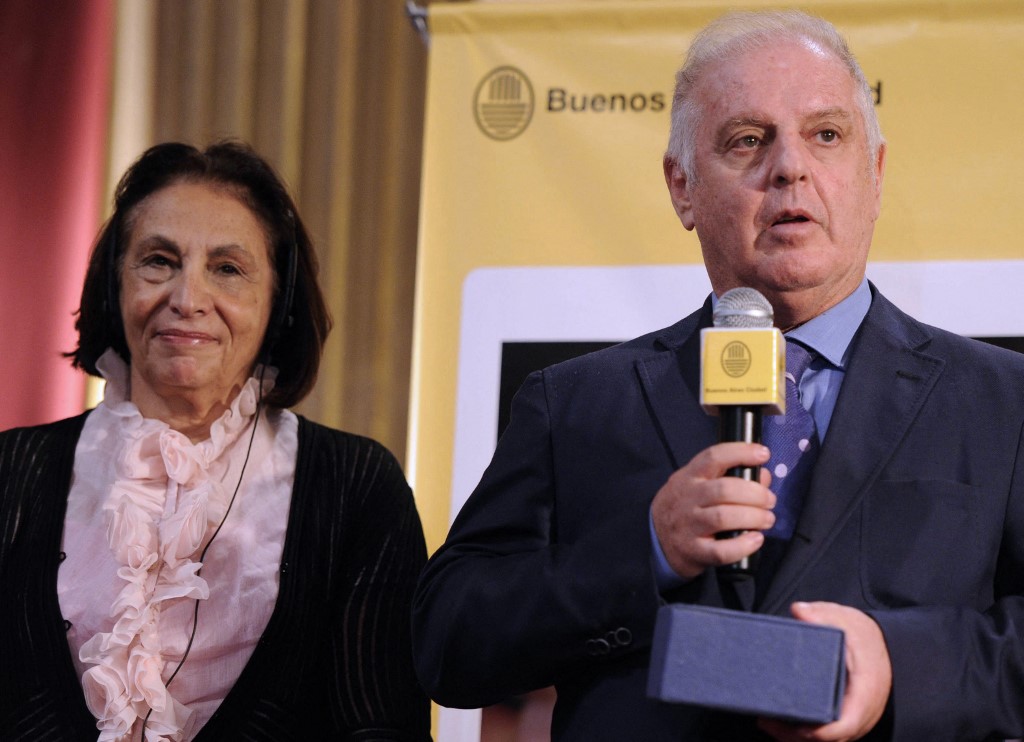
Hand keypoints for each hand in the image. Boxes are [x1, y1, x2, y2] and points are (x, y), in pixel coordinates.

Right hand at [650, 442, 774, 578]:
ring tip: (767, 519)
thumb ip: (731, 477)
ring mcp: (689, 525)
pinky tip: (755, 540)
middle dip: (755, 494)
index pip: (714, 457)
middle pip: (724, 490)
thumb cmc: (686, 506)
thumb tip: (763, 476)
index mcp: (690, 477)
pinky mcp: (694, 551)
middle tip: (769, 500)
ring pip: (724, 517)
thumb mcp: (700, 484)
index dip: (741, 453)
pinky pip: (721, 550)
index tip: (763, 453)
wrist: (657, 538)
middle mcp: (687, 498)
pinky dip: (743, 545)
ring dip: (753, 517)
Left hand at [758, 602, 891, 741]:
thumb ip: (822, 614)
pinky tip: (780, 723)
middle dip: (796, 735)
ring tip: (765, 722)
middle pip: (830, 737)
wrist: (884, 646)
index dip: (822, 731)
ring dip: (796, 736)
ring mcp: (854, 719)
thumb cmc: (865, 636)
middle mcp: (862, 714)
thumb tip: (798, 610)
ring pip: (826, 739)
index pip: (846, 724)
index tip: (797, 726)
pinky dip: (803, 733)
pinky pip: (825, 733)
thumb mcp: (847, 620)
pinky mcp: (844, 718)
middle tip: (765, 721)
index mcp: (865, 692)